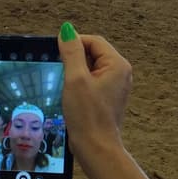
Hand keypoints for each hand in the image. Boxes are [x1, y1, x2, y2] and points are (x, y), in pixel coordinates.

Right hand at [58, 28, 132, 154]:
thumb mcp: (75, 79)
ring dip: (75, 73)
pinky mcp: (107, 97)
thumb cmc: (88, 116)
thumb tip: (67, 30)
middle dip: (74, 59)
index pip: (93, 41)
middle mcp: (120, 73)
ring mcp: (115, 86)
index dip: (74, 43)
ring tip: (68, 88)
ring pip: (90, 67)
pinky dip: (79, 84)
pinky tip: (72, 96)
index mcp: (117, 65)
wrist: (96, 147)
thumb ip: (71, 52)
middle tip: (62, 74)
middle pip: (93, 53)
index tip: (57, 53)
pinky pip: (91, 81)